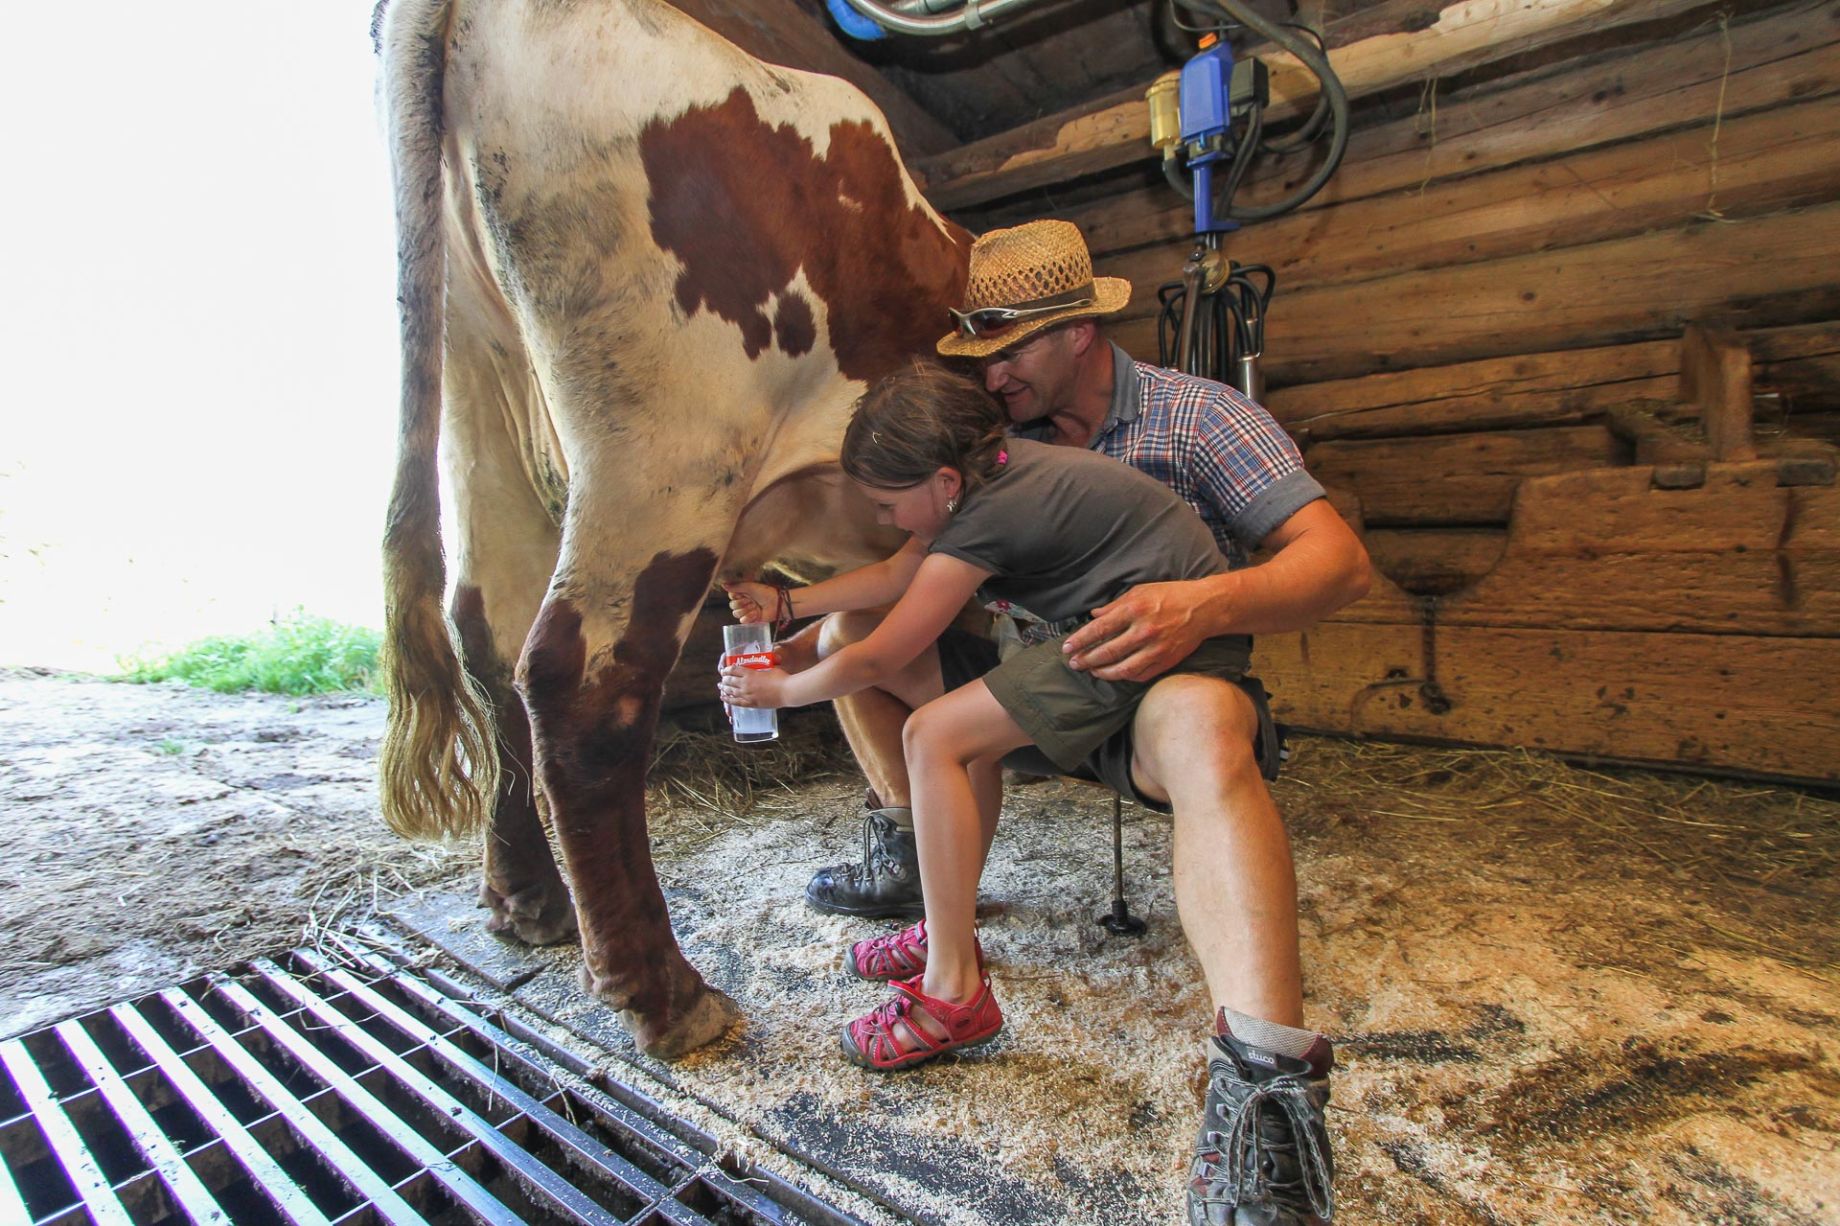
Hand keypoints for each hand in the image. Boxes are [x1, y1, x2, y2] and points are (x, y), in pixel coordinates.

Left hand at [719, 662, 785, 708]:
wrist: (788, 691)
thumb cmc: (782, 678)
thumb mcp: (772, 668)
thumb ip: (766, 665)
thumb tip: (767, 659)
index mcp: (750, 673)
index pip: (733, 669)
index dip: (727, 669)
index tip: (724, 670)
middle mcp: (746, 684)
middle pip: (730, 681)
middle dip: (724, 679)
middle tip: (722, 679)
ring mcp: (748, 695)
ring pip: (731, 692)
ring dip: (724, 689)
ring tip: (721, 688)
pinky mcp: (752, 703)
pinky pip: (736, 702)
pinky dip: (729, 700)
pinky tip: (725, 698)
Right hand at [722, 580, 777, 624]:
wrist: (776, 603)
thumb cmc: (765, 592)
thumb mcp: (750, 586)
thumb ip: (736, 586)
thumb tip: (722, 584)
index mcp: (742, 593)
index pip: (731, 596)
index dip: (737, 596)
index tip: (745, 594)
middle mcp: (743, 602)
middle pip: (732, 606)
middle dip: (742, 603)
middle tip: (752, 601)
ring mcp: (746, 611)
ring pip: (736, 614)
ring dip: (746, 610)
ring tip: (755, 607)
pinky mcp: (751, 620)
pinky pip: (743, 621)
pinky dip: (749, 617)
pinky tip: (756, 614)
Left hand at [1062, 580, 1213, 681]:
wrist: (1204, 608)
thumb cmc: (1170, 595)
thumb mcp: (1140, 591)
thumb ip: (1115, 605)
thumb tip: (1093, 616)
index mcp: (1134, 609)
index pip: (1099, 629)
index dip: (1080, 640)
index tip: (1067, 647)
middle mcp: (1144, 630)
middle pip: (1107, 652)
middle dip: (1086, 660)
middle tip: (1074, 663)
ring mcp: (1156, 648)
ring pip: (1122, 669)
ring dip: (1102, 672)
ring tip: (1091, 671)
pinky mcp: (1166, 661)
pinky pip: (1140, 675)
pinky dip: (1124, 676)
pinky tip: (1114, 673)